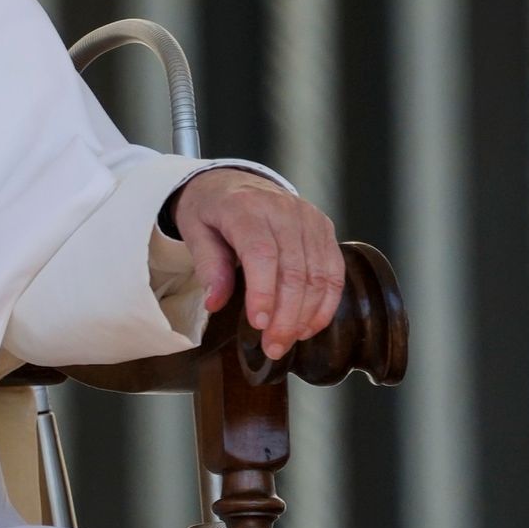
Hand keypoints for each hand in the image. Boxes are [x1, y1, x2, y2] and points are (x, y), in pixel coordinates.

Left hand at [169, 169, 343, 359]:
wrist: (230, 180)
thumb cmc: (210, 208)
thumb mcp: (194, 230)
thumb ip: (208, 265)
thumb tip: (215, 303)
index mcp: (245, 207)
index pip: (261, 253)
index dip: (263, 292)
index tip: (258, 325)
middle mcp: (283, 209)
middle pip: (294, 269)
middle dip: (287, 315)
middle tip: (273, 347)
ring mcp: (309, 218)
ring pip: (319, 274)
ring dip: (308, 314)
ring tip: (288, 341)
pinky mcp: (324, 228)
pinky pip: (333, 270)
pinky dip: (326, 302)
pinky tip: (309, 325)